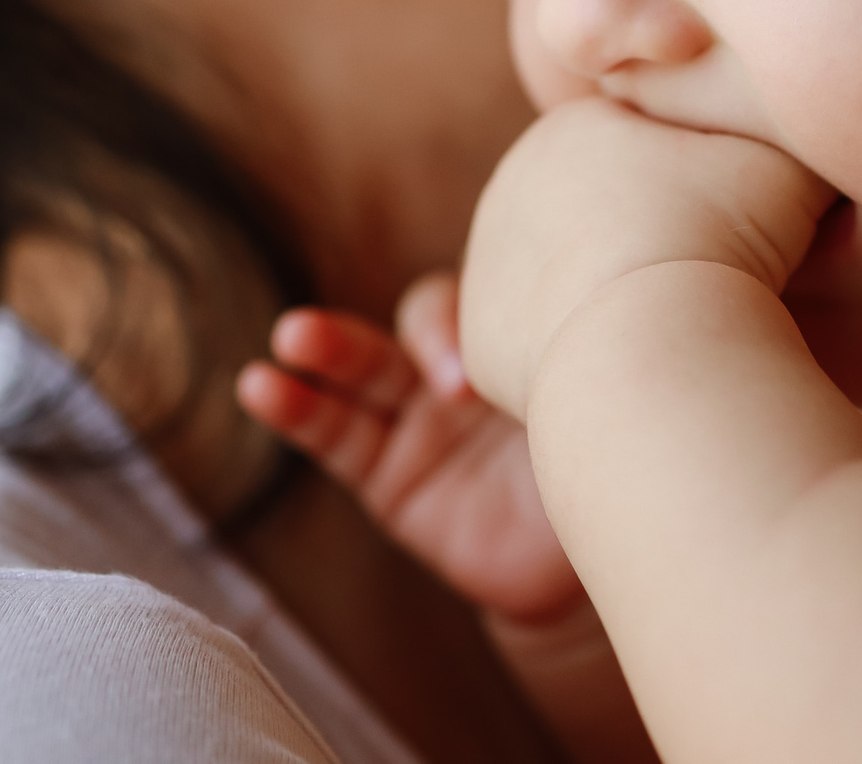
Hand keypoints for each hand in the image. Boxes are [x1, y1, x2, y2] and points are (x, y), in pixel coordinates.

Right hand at [236, 273, 581, 624]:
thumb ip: (548, 378)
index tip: (463, 385)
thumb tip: (511, 373)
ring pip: (363, 374)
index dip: (454, 332)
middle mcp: (458, 369)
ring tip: (289, 336)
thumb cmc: (600, 463)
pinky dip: (298, 410)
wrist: (591, 558)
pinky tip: (261, 387)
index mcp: (510, 338)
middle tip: (331, 330)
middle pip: (409, 328)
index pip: (472, 304)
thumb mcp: (582, 410)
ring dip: (323, 351)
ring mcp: (418, 421)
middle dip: (382, 323)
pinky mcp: (388, 477)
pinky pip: (337, 439)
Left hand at [459, 97, 835, 418]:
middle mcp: (510, 186)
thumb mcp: (787, 164)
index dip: (706, 184)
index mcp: (572, 127)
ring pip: (570, 280)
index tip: (744, 222)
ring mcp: (487, 266)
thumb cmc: (724, 239)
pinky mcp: (479, 342)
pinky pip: (549, 347)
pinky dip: (591, 357)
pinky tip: (636, 365)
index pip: (646, 147)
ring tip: (678, 327)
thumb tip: (810, 133)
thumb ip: (788, 135)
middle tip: (713, 278)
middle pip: (599, 213)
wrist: (652, 343)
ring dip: (616, 298)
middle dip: (650, 239)